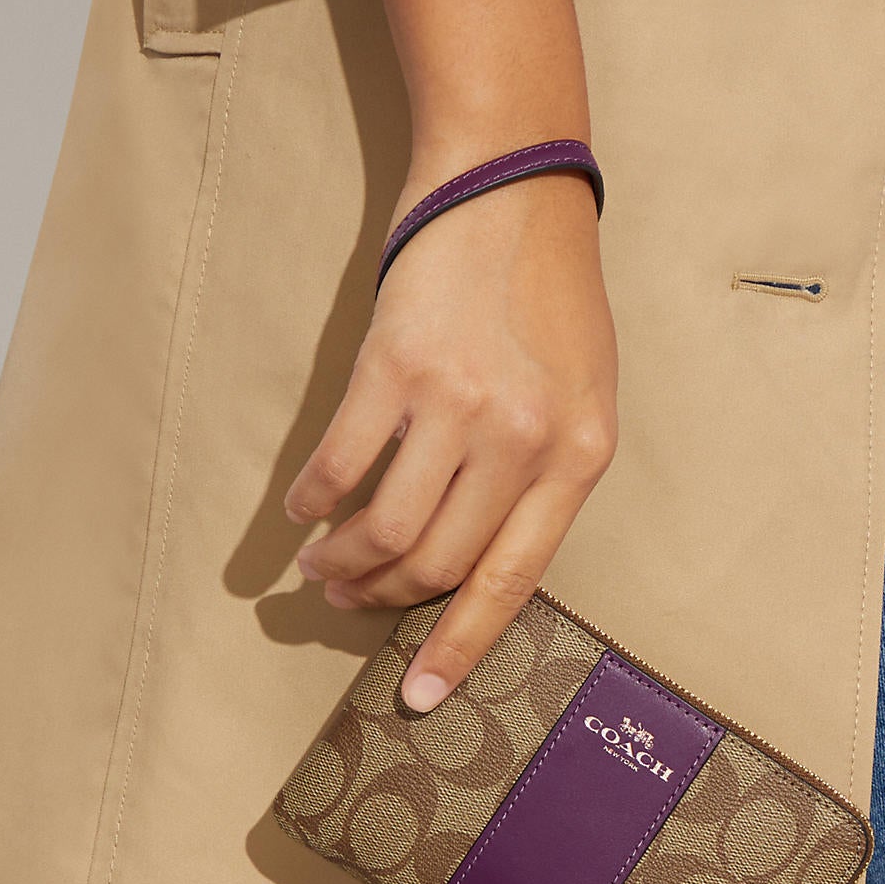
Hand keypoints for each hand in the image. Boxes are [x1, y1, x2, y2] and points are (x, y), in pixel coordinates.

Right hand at [285, 160, 616, 709]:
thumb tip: (480, 563)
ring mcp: (456, 402)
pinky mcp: (394, 366)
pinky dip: (312, 499)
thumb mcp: (583, 395)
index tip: (422, 696)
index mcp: (578, 455)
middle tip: (348, 603)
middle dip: (383, 599)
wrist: (512, 187)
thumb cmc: (550, 297)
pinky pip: (340, 462)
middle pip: (436, 561)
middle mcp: (521, 438)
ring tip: (320, 568)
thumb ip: (544, 476)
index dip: (462, 644)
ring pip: (385, 527)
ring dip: (342, 562)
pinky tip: (301, 511)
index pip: (513, 579)